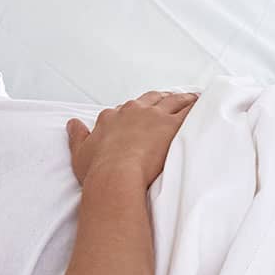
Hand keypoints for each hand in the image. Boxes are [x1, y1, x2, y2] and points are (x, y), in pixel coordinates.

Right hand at [65, 91, 198, 188]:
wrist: (115, 176)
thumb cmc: (98, 169)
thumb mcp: (80, 151)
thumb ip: (77, 135)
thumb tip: (72, 123)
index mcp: (112, 116)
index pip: (126, 108)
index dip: (136, 110)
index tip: (142, 112)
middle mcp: (132, 111)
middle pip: (151, 99)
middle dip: (161, 98)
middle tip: (171, 99)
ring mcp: (153, 116)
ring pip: (171, 101)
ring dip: (182, 99)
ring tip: (191, 99)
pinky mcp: (170, 125)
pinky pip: (187, 111)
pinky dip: (195, 107)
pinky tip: (201, 106)